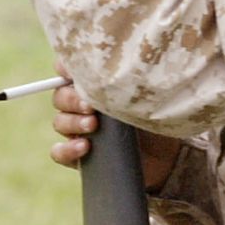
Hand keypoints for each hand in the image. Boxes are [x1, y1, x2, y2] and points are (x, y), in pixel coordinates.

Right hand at [48, 65, 181, 191]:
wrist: (165, 155)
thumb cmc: (153, 116)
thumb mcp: (141, 96)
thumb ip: (123, 82)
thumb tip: (108, 73)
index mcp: (92, 85)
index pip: (67, 69)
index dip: (65, 68)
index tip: (73, 72)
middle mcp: (81, 105)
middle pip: (60, 96)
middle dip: (71, 99)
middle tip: (89, 106)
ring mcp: (78, 131)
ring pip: (60, 122)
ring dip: (72, 122)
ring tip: (92, 125)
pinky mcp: (79, 156)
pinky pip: (59, 152)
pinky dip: (67, 149)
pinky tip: (84, 146)